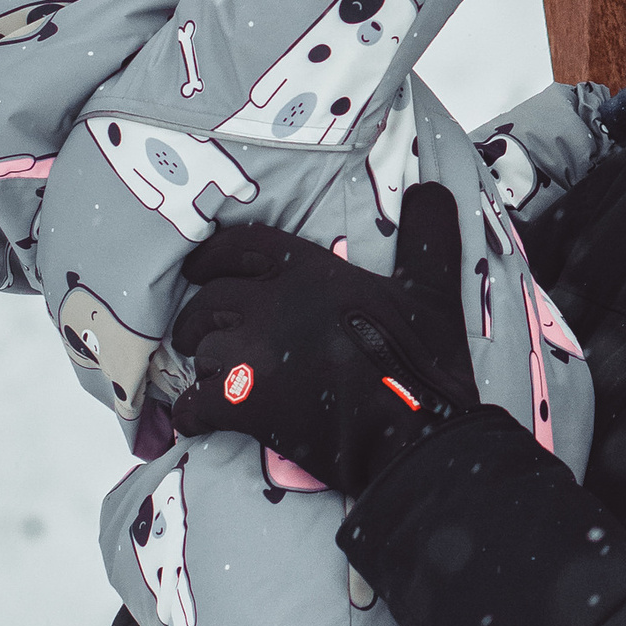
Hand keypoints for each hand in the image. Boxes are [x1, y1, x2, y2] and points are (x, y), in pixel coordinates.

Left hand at [169, 190, 479, 495]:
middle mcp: (273, 303)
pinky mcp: (243, 404)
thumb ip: (427, 234)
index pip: (242, 245)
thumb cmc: (423, 363)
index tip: (195, 269)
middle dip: (197, 318)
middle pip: (209, 301)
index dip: (212, 256)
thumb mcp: (434, 289)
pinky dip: (191, 414)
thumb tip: (431, 190)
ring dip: (204, 366)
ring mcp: (253, 354)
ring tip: (215, 379)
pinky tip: (196, 420)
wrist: (414, 435)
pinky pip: (194, 405)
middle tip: (196, 335)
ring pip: (202, 351)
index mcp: (311, 270)